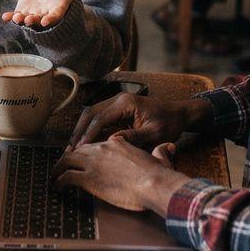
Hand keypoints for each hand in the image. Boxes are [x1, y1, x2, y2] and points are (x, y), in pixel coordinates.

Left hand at [1, 0, 98, 28]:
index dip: (51, 18)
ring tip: (16, 17)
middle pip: (40, 20)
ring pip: (27, 20)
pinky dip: (11, 16)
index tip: (47, 20)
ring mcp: (34, 13)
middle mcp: (46, 14)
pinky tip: (5, 16)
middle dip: (34, 21)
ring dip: (22, 20)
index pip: (55, 15)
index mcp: (58, 8)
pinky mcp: (24, 10)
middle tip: (29, 19)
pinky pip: (17, 15)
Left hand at [53, 135, 181, 214]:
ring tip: (54, 177)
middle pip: (77, 150)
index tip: (82, 159)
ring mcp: (93, 163)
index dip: (86, 152)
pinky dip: (59, 182)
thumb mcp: (161, 158)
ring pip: (67, 161)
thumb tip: (169, 148)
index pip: (95, 144)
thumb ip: (161, 152)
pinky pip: (66, 177)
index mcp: (117, 142)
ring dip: (58, 169)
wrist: (154, 184)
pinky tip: (57, 188)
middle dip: (68, 158)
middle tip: (62, 167)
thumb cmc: (159, 175)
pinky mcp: (88, 179)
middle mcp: (102, 149)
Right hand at [68, 91, 213, 149]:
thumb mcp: (154, 133)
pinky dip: (90, 130)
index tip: (80, 149)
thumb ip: (133, 137)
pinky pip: (99, 119)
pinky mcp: (118, 111)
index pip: (100, 118)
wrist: (179, 115)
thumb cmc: (169, 124)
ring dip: (82, 130)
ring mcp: (117, 104)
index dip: (89, 134)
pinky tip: (85, 144)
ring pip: (92, 115)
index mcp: (126, 103)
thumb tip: (111, 143)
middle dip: (79, 131)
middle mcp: (118, 100)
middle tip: (70, 150)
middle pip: (90, 113)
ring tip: (73, 148)